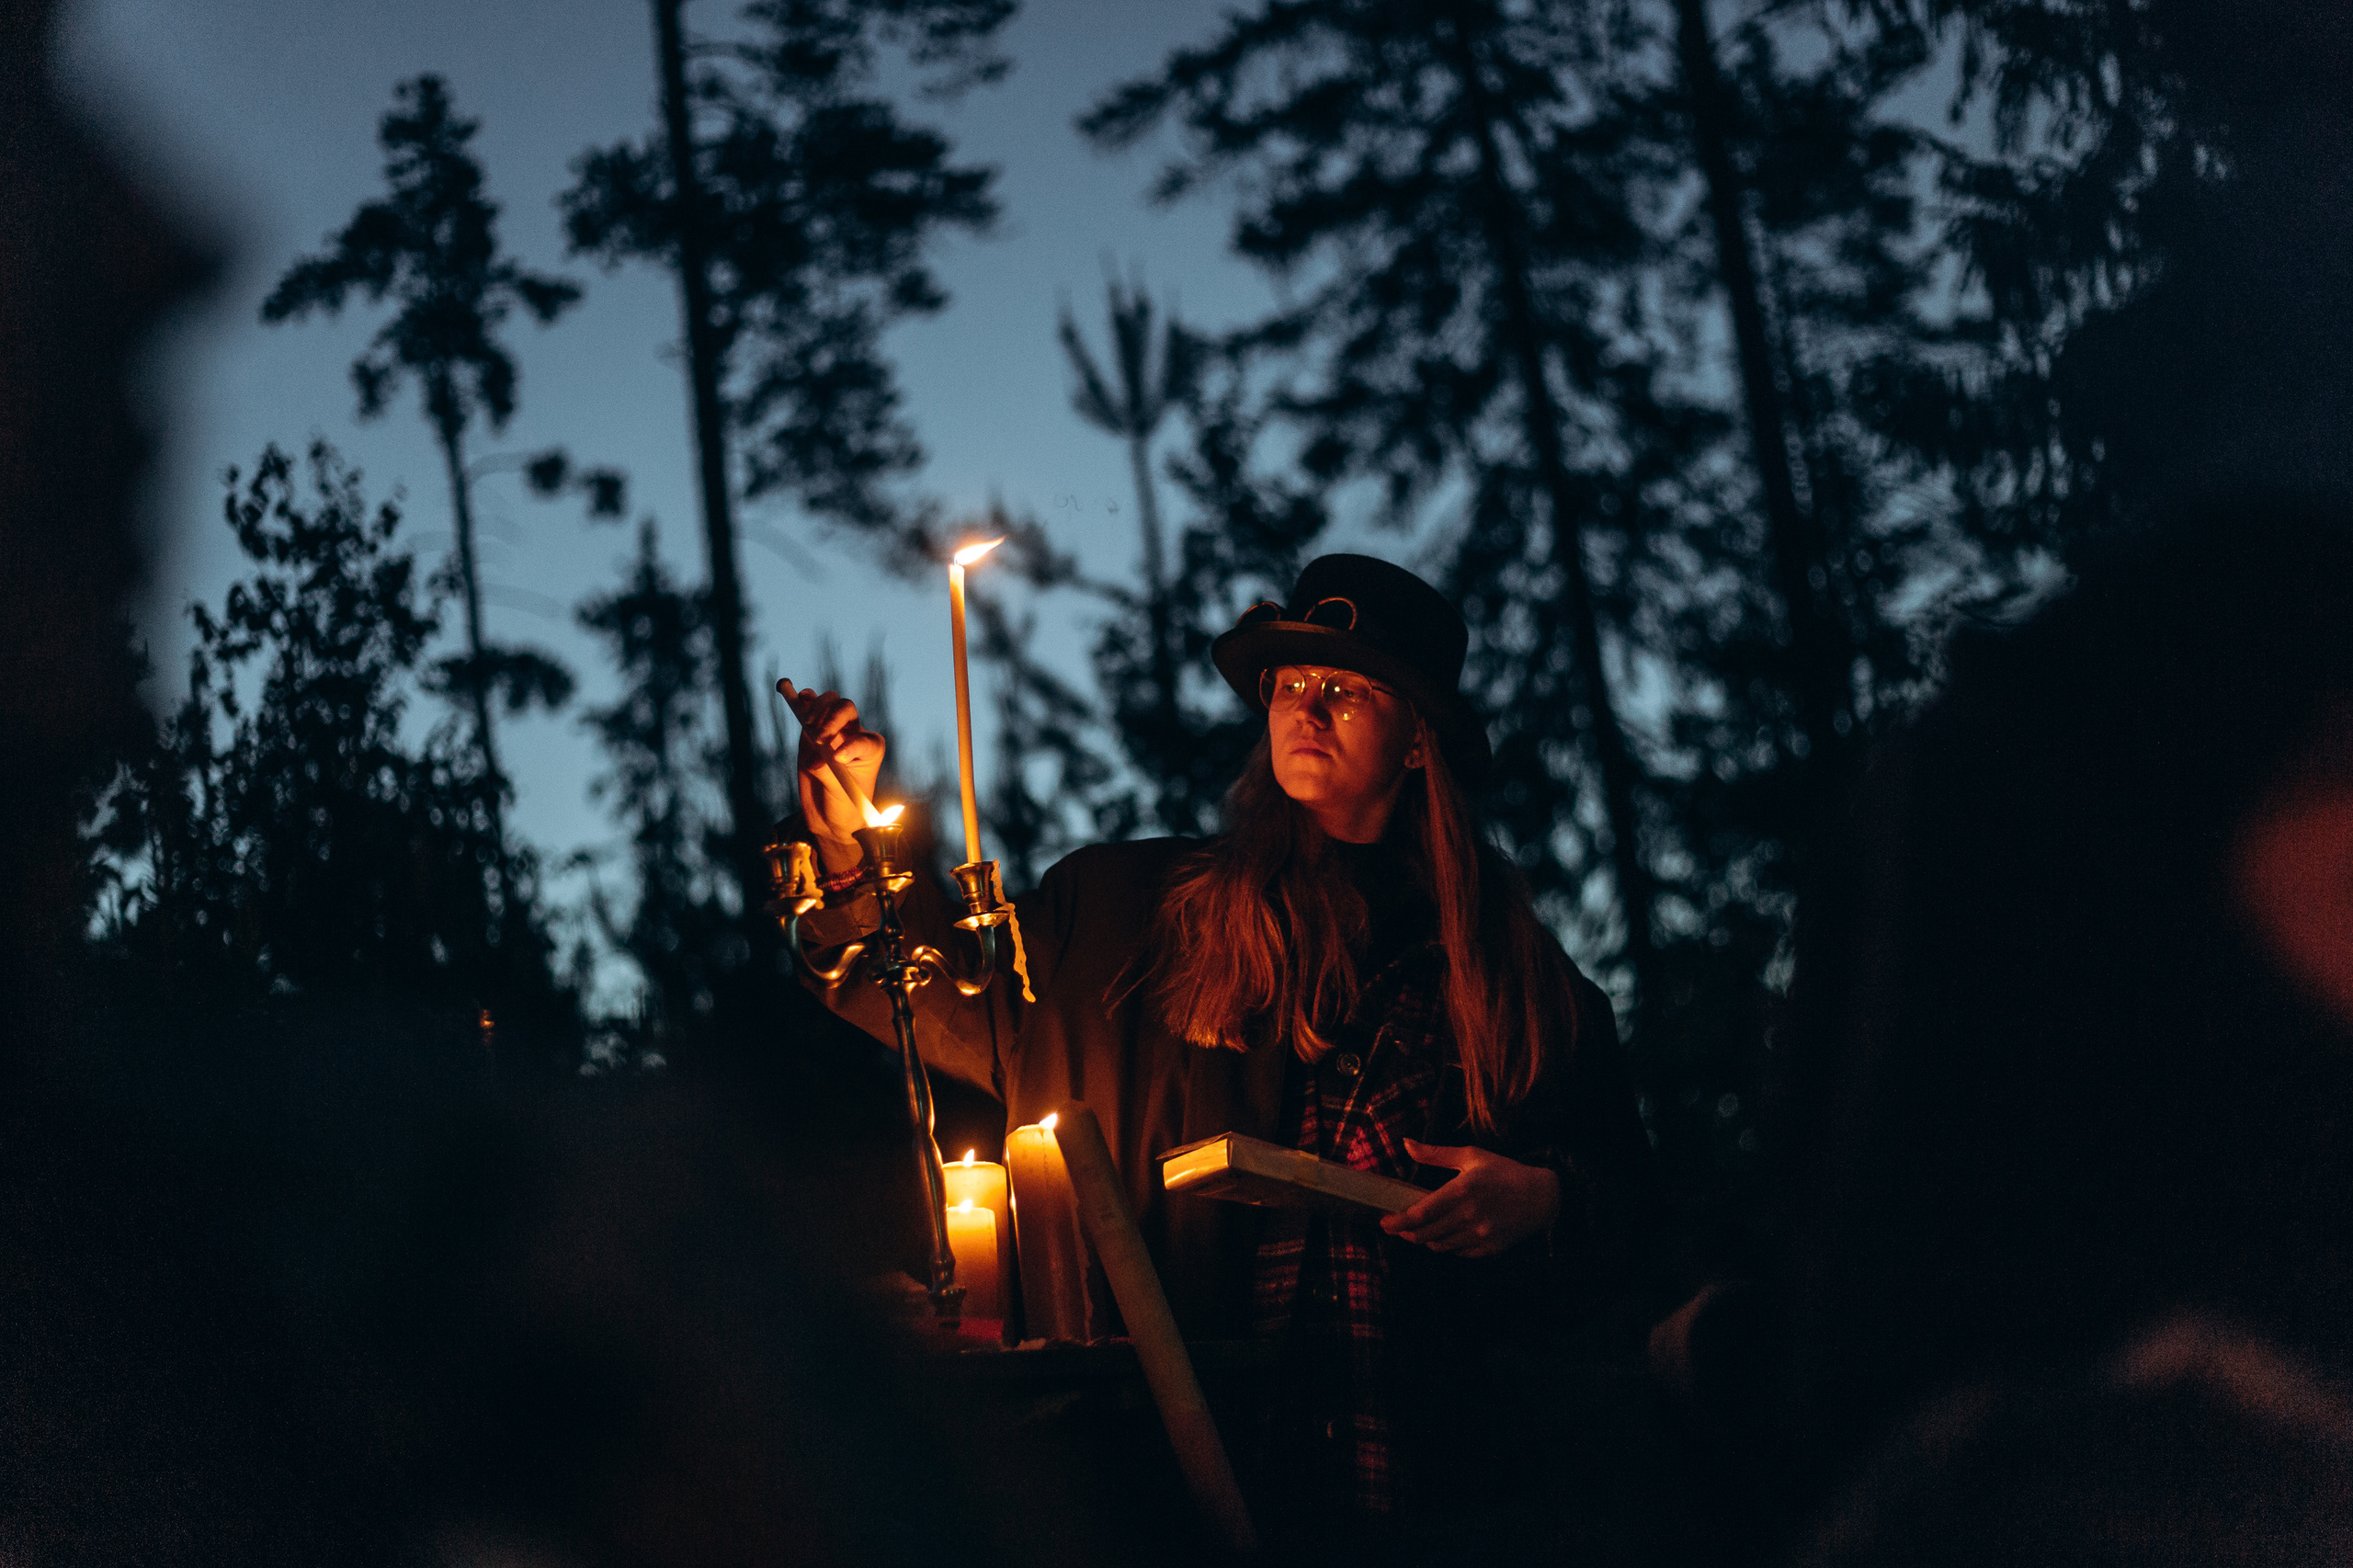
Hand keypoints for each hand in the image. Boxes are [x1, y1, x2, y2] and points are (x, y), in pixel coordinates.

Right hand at [777, 677, 884, 867]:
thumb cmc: (843, 804)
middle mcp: (853, 733)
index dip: (852, 745)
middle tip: (820, 739)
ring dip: (818, 708)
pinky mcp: (811, 730)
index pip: (863, 739)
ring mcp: (832, 729)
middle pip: (846, 710)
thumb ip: (827, 774)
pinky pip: (808, 707)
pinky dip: (802, 699)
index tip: (838, 758)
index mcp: (871, 749)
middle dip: (833, 719)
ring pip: (829, 703)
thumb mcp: (839, 794)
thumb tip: (813, 757)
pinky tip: (794, 694)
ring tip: (808, 725)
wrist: (828, 810)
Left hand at [1380, 1139, 1559, 1256]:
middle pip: (1426, 1234)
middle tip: (1397, 1228)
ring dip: (1425, 1240)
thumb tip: (1407, 1143)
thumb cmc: (1504, 1172)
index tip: (1385, 1222)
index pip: (1421, 1213)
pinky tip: (1446, 1235)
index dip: (1399, 1221)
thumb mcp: (1471, 1156)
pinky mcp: (1490, 1248)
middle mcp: (1470, 1215)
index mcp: (1463, 1189)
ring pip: (1440, 1245)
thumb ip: (1436, 1153)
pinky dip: (1447, 1246)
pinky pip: (1458, 1253)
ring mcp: (1481, 1234)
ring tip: (1420, 1231)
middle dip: (1406, 1233)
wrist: (1542, 1197)